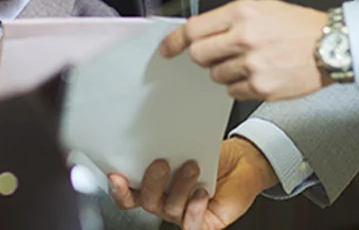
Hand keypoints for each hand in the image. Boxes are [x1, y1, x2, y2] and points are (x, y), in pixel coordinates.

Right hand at [108, 137, 277, 228]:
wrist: (242, 162)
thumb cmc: (212, 155)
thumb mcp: (185, 148)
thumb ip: (165, 150)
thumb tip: (147, 138)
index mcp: (156, 186)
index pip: (129, 195)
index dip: (119, 190)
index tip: (116, 175)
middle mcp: (166, 202)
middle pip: (147, 202)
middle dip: (151, 182)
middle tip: (161, 163)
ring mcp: (184, 214)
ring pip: (169, 210)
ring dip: (179, 187)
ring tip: (192, 168)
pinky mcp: (204, 224)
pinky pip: (190, 225)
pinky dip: (194, 209)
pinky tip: (202, 193)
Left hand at [160, 0, 329, 99]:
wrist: (331, 46)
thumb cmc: (299, 26)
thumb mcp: (262, 8)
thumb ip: (229, 19)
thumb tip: (200, 32)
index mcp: (242, 13)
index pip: (194, 28)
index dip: (175, 41)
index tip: (167, 48)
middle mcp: (245, 37)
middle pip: (199, 54)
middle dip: (204, 56)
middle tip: (219, 54)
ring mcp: (252, 64)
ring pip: (215, 75)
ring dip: (225, 71)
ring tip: (249, 61)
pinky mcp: (261, 87)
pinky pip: (233, 91)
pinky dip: (240, 85)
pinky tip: (259, 74)